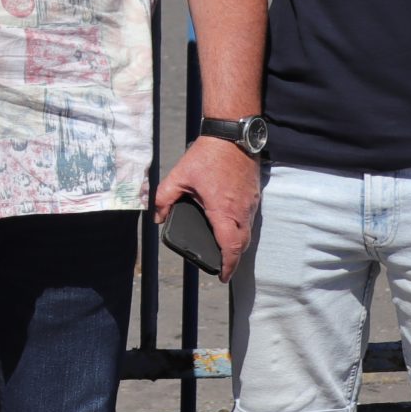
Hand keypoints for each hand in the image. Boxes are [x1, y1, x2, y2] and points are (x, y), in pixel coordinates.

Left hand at [154, 137, 258, 278]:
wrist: (232, 134)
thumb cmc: (207, 155)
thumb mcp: (179, 176)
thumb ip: (164, 198)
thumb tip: (156, 217)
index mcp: (223, 210)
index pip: (230, 246)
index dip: (227, 265)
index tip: (222, 277)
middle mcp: (241, 210)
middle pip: (242, 244)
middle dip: (233, 259)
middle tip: (222, 267)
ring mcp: (251, 203)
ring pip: (248, 232)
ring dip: (238, 244)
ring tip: (225, 250)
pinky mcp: (254, 194)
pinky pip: (250, 219)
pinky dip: (241, 229)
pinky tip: (230, 227)